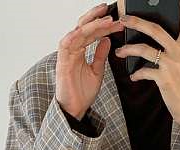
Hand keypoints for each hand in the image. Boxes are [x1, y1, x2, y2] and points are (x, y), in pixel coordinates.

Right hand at [56, 2, 124, 119]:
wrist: (75, 109)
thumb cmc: (82, 92)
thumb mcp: (97, 71)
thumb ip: (101, 55)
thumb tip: (107, 40)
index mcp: (80, 50)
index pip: (92, 32)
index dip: (104, 25)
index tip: (117, 21)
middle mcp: (73, 49)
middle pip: (83, 26)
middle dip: (96, 17)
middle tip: (109, 10)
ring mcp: (67, 54)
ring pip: (77, 32)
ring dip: (90, 24)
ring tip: (104, 20)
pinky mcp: (62, 61)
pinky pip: (66, 44)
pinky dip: (75, 35)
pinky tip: (84, 30)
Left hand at [114, 0, 179, 139]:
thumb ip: (175, 48)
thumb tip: (155, 37)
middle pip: (155, 29)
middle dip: (136, 22)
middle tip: (123, 19)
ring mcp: (173, 65)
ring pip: (145, 49)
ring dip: (129, 49)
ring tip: (120, 52)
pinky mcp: (165, 79)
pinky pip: (145, 71)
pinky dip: (137, 73)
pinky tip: (133, 76)